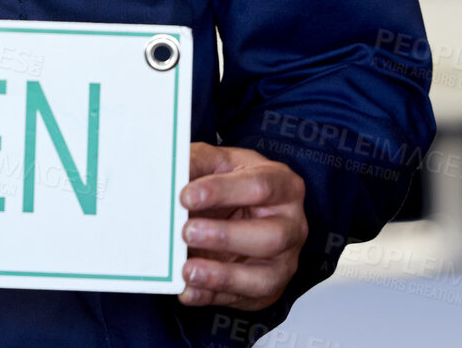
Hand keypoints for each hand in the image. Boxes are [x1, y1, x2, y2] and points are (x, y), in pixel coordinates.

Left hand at [176, 142, 306, 309]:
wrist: (239, 209)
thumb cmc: (232, 182)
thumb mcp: (217, 161)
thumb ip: (197, 162)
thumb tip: (170, 172)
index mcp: (283, 185)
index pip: (259, 186)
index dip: (222, 191)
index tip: (185, 195)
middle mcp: (291, 225)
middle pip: (270, 236)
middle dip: (225, 236)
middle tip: (186, 231)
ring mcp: (284, 261)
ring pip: (263, 277)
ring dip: (222, 276)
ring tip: (187, 269)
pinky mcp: (268, 288)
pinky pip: (244, 299)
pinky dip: (213, 296)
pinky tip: (188, 290)